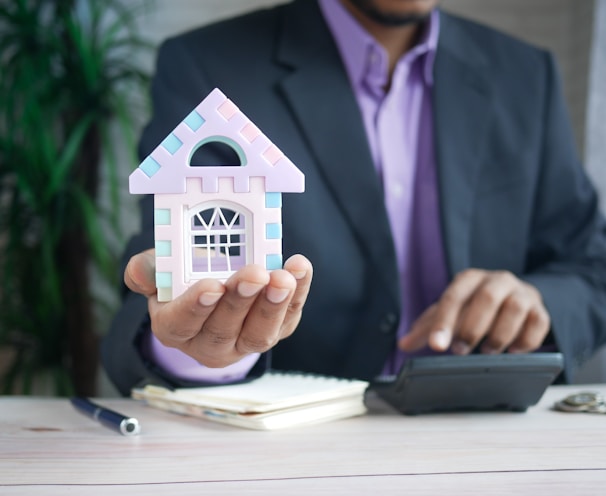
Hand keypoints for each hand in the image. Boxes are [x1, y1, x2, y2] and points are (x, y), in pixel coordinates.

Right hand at [124, 249, 312, 367]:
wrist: (215, 287)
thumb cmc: (185, 278)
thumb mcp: (161, 271)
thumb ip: (148, 270)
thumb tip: (140, 270)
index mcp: (175, 328)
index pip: (182, 323)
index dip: (197, 306)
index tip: (212, 286)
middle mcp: (209, 343)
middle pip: (224, 330)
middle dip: (241, 302)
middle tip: (255, 274)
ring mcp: (245, 342)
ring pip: (259, 333)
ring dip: (273, 305)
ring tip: (283, 278)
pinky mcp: (275, 330)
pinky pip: (288, 318)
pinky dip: (298, 294)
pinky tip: (300, 269)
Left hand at [398, 269, 549, 354]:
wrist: (515, 297)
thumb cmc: (475, 307)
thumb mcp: (451, 312)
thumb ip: (428, 328)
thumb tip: (403, 344)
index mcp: (469, 279)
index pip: (453, 298)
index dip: (444, 323)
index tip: (437, 346)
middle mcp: (497, 280)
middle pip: (486, 298)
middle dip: (472, 328)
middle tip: (461, 352)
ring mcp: (522, 293)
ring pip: (514, 309)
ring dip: (499, 335)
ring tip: (488, 351)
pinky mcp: (541, 310)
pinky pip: (538, 323)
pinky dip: (526, 340)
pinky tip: (513, 351)